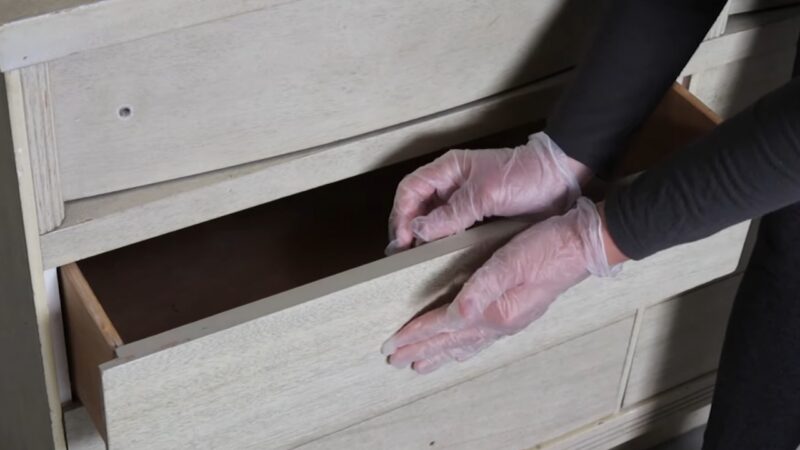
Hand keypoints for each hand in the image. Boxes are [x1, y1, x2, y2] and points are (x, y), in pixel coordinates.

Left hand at [381, 198, 618, 373]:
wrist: (583, 245)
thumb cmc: (547, 247)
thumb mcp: (510, 261)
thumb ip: (481, 289)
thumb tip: (455, 316)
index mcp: (495, 309)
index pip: (444, 325)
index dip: (415, 335)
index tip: (391, 345)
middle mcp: (501, 322)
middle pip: (451, 341)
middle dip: (421, 351)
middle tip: (395, 361)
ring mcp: (511, 320)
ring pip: (466, 344)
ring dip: (441, 354)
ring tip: (421, 365)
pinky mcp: (518, 313)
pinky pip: (482, 339)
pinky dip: (465, 347)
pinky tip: (462, 349)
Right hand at [386, 132, 590, 253]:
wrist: (560, 181)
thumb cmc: (525, 176)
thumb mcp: (486, 194)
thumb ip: (452, 213)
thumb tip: (419, 230)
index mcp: (448, 169)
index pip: (410, 190)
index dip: (401, 214)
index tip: (403, 240)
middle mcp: (450, 184)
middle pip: (415, 206)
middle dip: (405, 230)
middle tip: (401, 257)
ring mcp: (462, 201)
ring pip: (430, 220)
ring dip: (420, 239)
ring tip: (413, 262)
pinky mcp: (475, 216)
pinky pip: (449, 230)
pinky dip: (440, 244)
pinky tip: (437, 259)